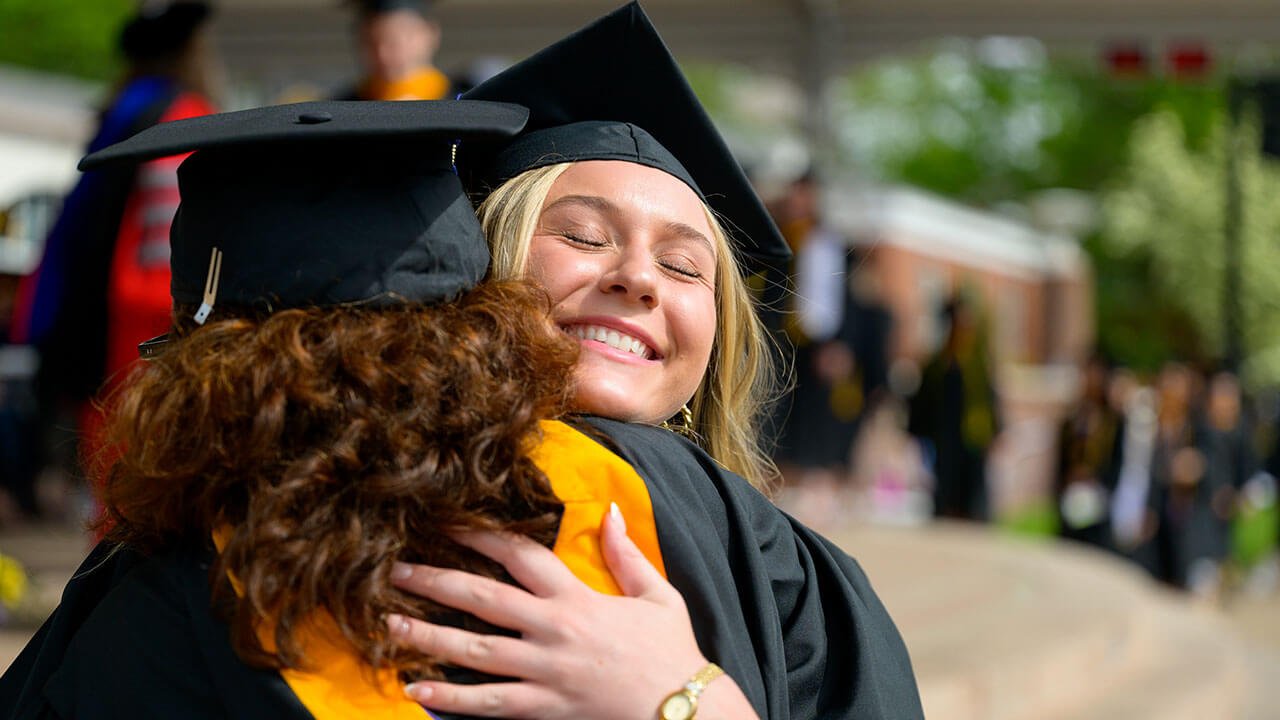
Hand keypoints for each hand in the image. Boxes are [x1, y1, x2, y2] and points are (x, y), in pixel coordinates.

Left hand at [388, 506, 755, 718]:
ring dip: (430, 637)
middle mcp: (554, 630)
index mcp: (577, 597)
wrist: (683, 709)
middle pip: (484, 599)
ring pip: (476, 651)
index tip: (446, 523)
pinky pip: (490, 703)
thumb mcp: (657, 593)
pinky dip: (451, 699)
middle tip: (395, 571)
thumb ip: (626, 552)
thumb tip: (611, 510)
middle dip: (436, 582)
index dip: (481, 536)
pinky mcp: (545, 706)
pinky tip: (416, 692)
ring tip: (389, 626)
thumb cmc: (672, 650)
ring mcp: (546, 671)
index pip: (521, 555)